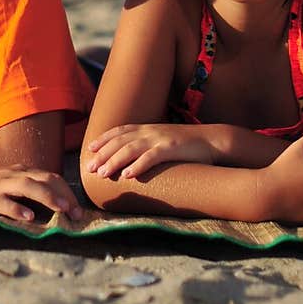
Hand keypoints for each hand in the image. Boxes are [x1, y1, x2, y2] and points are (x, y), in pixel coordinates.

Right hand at [0, 166, 82, 223]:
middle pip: (44, 179)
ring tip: (61, 209)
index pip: (50, 177)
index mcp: (20, 171)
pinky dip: (16, 208)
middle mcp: (11, 174)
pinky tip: (28, 217)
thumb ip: (27, 194)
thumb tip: (54, 208)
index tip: (79, 209)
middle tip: (77, 212)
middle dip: (63, 194)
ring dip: (46, 196)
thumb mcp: (8, 188)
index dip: (67, 191)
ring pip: (26, 186)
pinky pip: (1, 201)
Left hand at [85, 122, 216, 179]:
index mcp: (148, 128)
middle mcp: (150, 131)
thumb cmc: (188, 144)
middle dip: (103, 154)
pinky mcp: (171, 149)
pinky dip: (138, 166)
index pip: (120, 130)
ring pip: (130, 149)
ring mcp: (160, 139)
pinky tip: (128, 175)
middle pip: (120, 141)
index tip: (90, 148)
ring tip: (103, 174)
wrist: (212, 140)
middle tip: (90, 167)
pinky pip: (150, 157)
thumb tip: (133, 159)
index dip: (104, 138)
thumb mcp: (164, 140)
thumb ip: (149, 146)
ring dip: (114, 161)